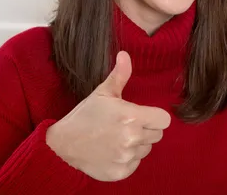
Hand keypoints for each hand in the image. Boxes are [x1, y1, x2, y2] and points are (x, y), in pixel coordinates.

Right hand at [46, 51, 170, 180]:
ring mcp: (126, 157)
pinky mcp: (120, 172)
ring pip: (146, 149)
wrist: (62, 145)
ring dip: (137, 144)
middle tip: (126, 126)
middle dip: (146, 129)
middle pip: (157, 135)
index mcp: (132, 116)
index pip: (164, 120)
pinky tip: (113, 151)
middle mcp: (132, 138)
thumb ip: (119, 75)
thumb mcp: (102, 93)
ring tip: (117, 138)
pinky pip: (135, 164)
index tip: (144, 116)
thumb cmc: (85, 115)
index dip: (155, 117)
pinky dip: (127, 159)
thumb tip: (125, 55)